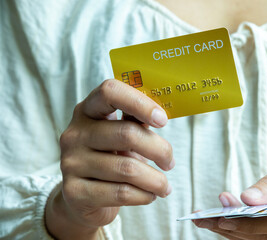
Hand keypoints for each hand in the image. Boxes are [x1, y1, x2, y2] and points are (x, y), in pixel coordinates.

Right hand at [45, 79, 174, 238]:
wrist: (82, 198)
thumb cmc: (109, 159)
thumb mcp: (121, 135)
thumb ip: (137, 122)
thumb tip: (162, 116)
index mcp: (88, 111)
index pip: (110, 92)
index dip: (140, 103)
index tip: (163, 120)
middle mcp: (75, 133)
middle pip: (127, 134)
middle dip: (160, 150)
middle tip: (170, 163)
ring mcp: (71, 162)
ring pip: (127, 168)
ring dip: (156, 180)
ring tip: (164, 186)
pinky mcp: (74, 191)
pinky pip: (121, 193)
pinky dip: (144, 196)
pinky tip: (150, 196)